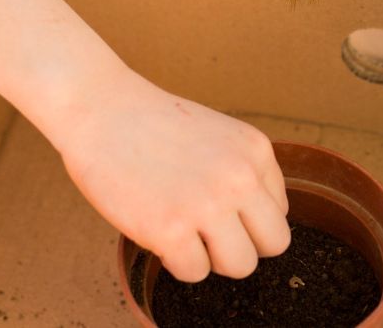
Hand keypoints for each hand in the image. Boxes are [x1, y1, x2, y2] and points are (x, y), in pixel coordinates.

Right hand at [57, 70, 289, 281]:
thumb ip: (242, 172)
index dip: (247, 218)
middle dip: (244, 246)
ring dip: (213, 259)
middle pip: (274, 243)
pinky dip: (176, 262)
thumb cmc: (154, 125)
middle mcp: (241, 177)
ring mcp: (208, 204)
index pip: (279, 210)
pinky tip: (159, 233)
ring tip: (186, 234)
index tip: (219, 209)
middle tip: (210, 235)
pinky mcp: (171, 229)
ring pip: (242, 265)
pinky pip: (194, 273)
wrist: (103, 110)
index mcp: (257, 151)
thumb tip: (254, 224)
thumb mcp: (220, 137)